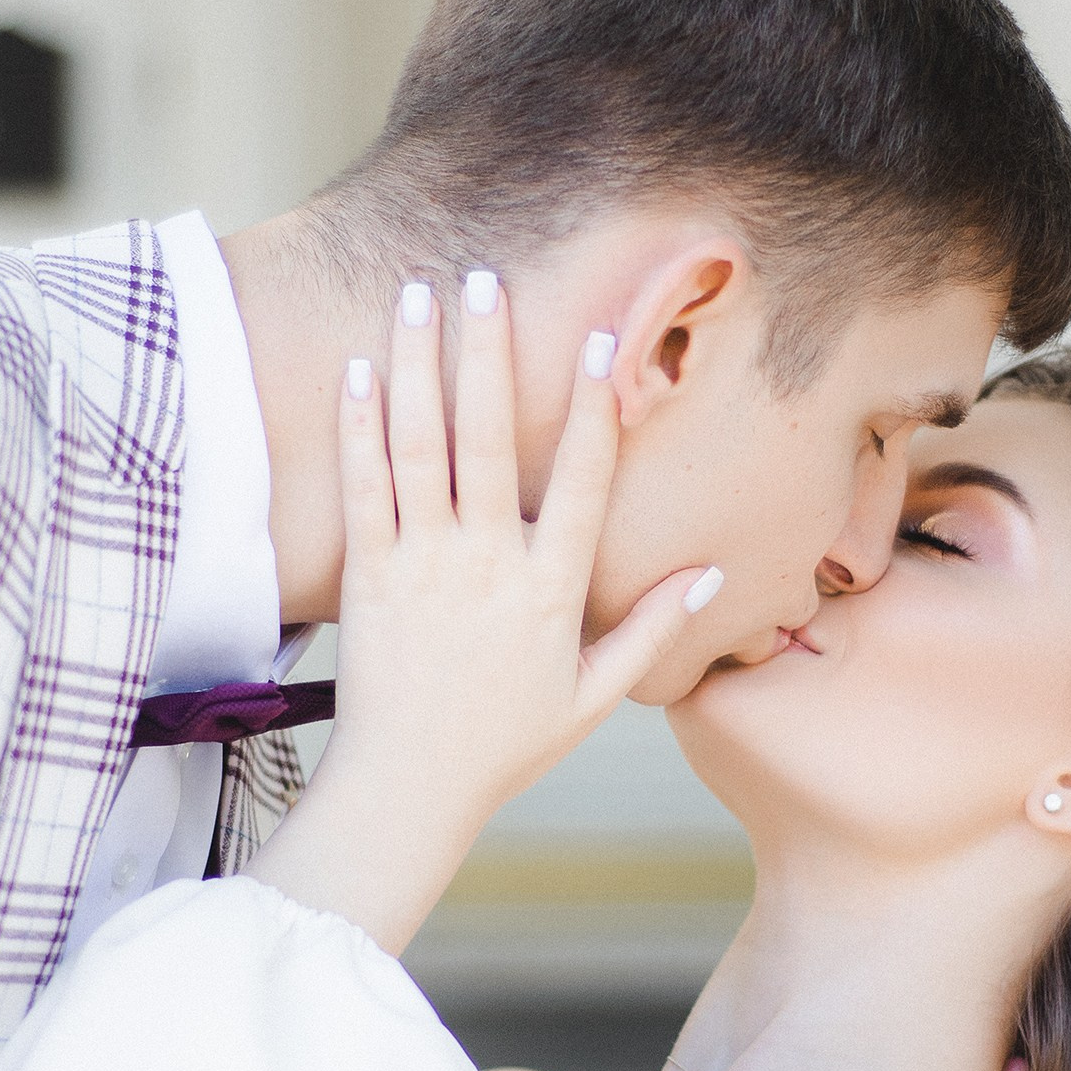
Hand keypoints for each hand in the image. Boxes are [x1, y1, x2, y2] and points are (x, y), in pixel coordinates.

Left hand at [251, 275, 718, 950]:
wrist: (410, 789)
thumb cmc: (505, 744)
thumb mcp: (595, 696)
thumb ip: (652, 630)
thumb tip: (710, 574)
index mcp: (552, 592)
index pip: (584, 484)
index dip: (594, 410)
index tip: (597, 343)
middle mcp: (489, 566)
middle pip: (492, 441)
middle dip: (489, 354)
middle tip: (485, 280)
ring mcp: (425, 567)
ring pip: (422, 448)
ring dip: (419, 366)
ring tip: (419, 295)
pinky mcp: (369, 577)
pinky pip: (364, 489)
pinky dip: (361, 427)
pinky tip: (360, 369)